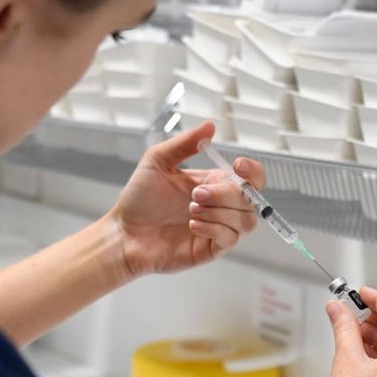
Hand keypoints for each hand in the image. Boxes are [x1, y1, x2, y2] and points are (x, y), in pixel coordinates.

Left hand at [105, 122, 264, 278]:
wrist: (124, 232)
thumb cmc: (139, 199)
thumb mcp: (158, 161)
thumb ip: (184, 144)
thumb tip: (210, 126)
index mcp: (214, 184)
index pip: (250, 178)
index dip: (252, 172)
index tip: (238, 166)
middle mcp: (220, 207)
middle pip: (249, 200)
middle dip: (225, 194)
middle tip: (195, 194)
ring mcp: (217, 229)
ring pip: (245, 221)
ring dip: (220, 213)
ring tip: (190, 209)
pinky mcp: (210, 250)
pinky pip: (229, 240)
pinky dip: (214, 229)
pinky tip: (192, 225)